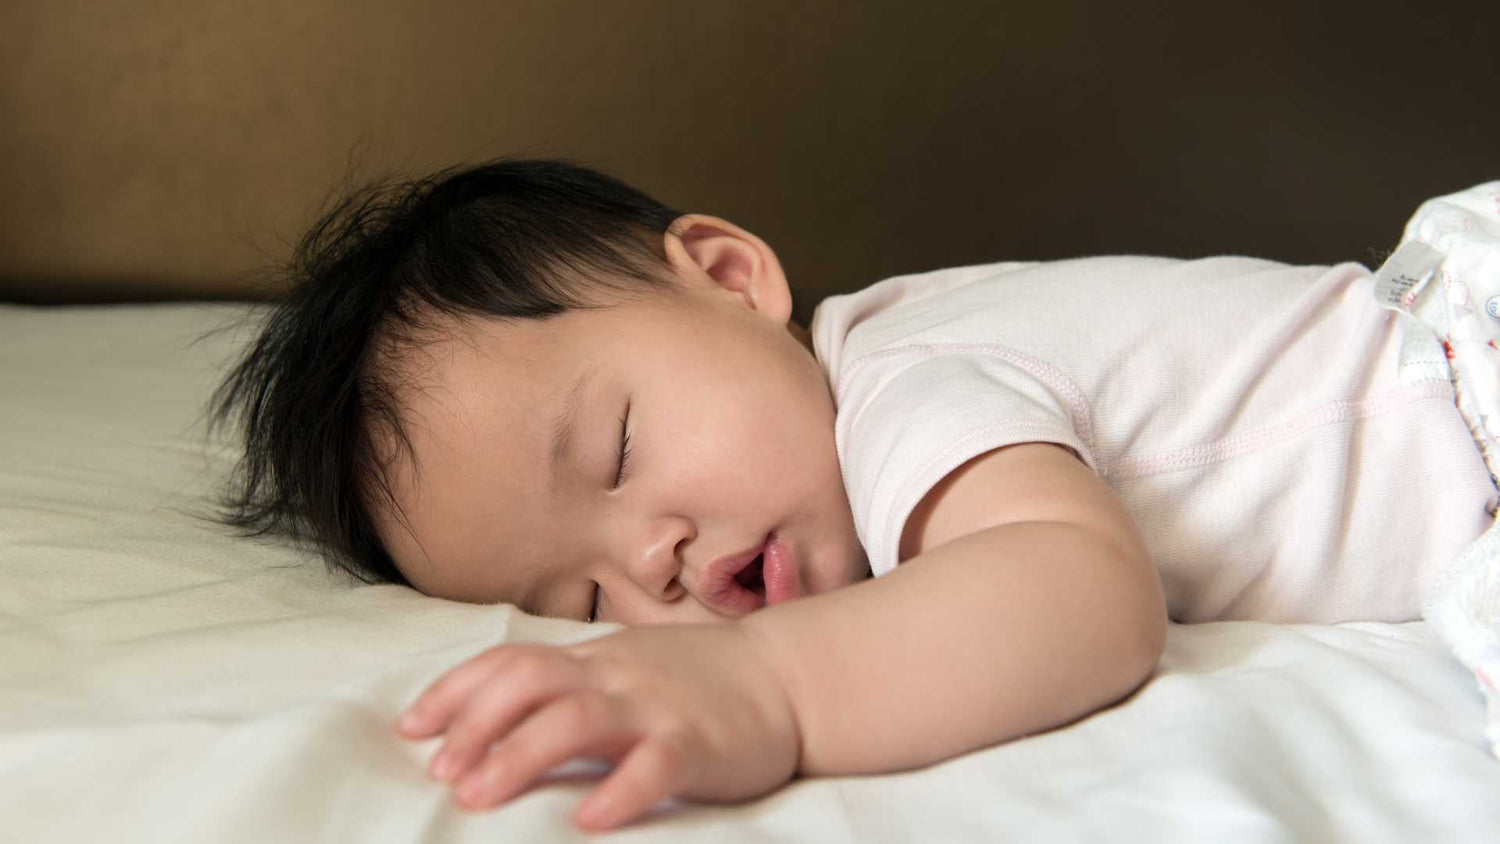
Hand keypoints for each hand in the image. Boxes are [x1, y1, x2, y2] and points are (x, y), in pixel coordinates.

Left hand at [394, 622, 802, 830]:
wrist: (789, 678)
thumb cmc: (700, 681)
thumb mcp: (628, 668)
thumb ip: (572, 685)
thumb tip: (497, 716)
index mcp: (595, 658)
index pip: (511, 661)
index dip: (455, 692)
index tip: (412, 728)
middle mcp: (616, 675)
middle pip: (529, 683)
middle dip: (475, 725)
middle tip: (442, 772)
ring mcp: (657, 706)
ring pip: (576, 719)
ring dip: (519, 755)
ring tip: (480, 795)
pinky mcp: (698, 743)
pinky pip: (654, 764)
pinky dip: (617, 790)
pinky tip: (587, 819)